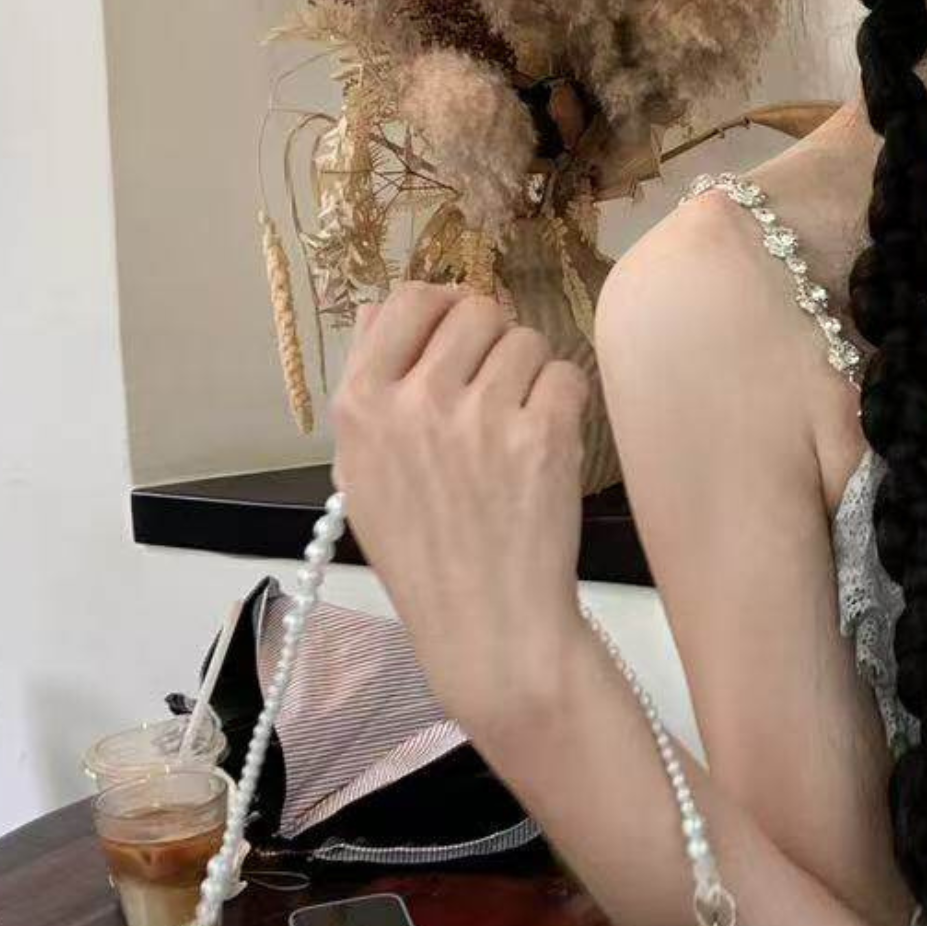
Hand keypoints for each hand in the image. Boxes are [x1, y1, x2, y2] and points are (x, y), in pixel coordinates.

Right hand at [329, 282, 589, 736]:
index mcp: (360, 406)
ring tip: (517, 429)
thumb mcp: (364, 474)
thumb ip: (368, 389)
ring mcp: (481, 418)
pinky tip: (546, 446)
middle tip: (496, 390)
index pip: (405, 299)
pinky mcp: (542, 436)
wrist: (486, 625)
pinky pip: (566, 376)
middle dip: (492, 340)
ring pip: (525, 339)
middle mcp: (416, 403)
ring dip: (530, 375)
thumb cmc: (424, 555)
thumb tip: (379, 308)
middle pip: (473, 309)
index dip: (440, 307)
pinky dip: (564, 405)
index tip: (457, 333)